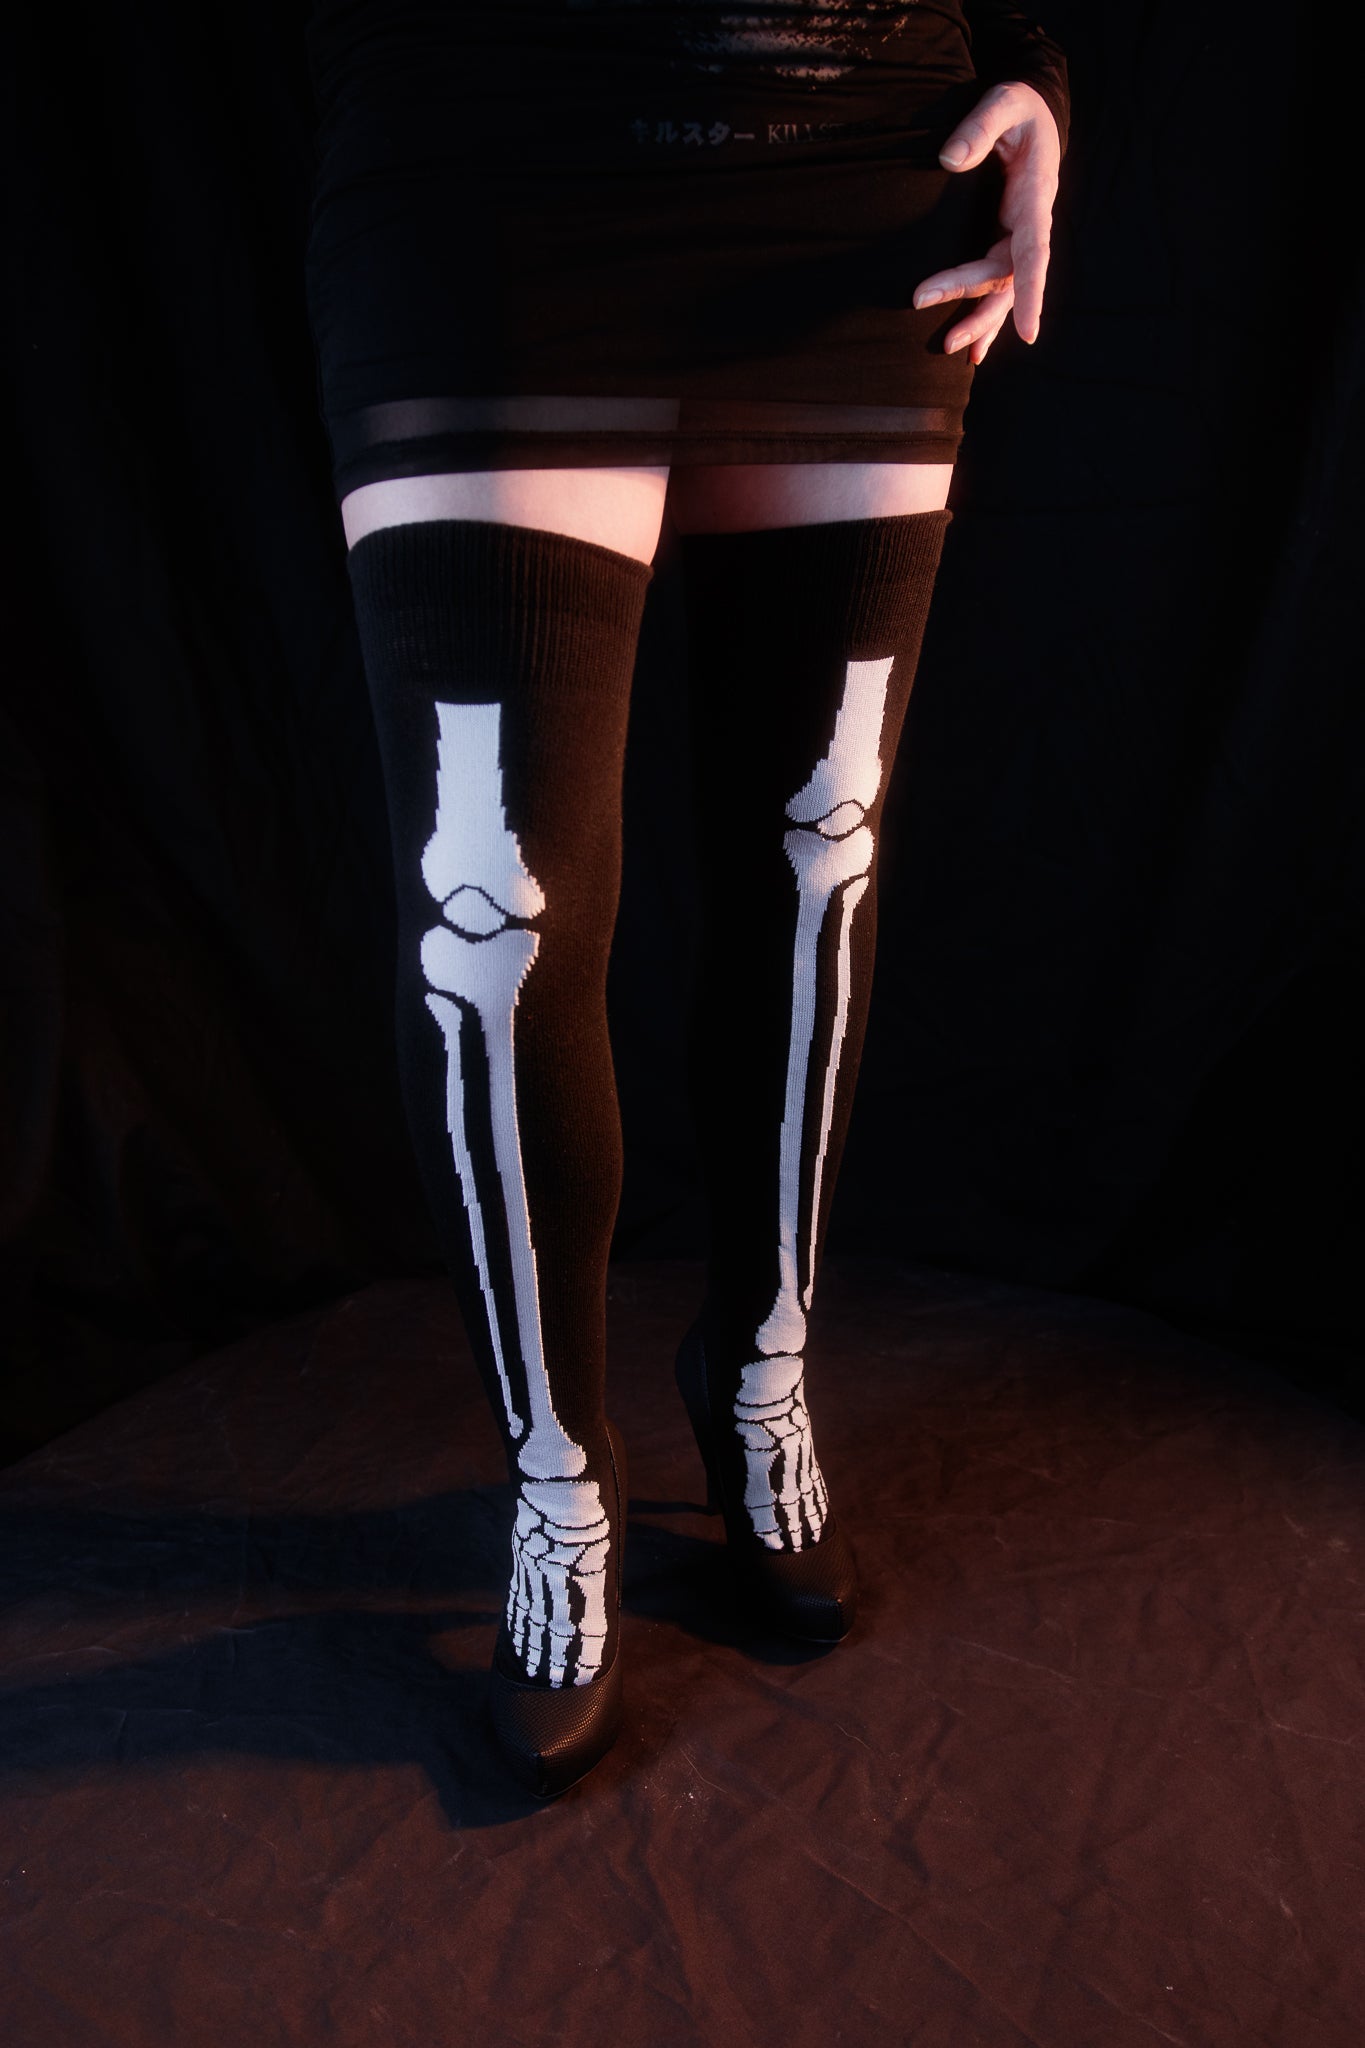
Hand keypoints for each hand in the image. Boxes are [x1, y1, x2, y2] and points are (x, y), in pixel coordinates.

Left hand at [912, 81, 1060, 364]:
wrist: (1031, 113)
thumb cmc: (1017, 106)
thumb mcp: (1002, 103)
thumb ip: (979, 128)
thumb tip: (948, 159)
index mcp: (1035, 196)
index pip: (1035, 249)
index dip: (1032, 291)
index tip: (1029, 332)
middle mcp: (1030, 225)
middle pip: (1006, 276)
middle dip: (970, 297)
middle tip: (920, 299)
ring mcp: (1017, 239)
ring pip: (1001, 291)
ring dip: (979, 322)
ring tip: (950, 348)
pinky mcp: (1003, 242)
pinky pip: (996, 288)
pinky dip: (985, 321)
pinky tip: (971, 353)